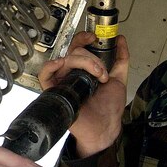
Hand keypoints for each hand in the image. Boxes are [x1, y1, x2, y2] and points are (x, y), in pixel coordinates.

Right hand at [39, 32, 129, 157]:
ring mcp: (63, 81)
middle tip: (102, 71)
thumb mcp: (119, 80)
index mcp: (84, 69)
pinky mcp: (55, 91)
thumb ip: (121, 60)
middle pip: (74, 52)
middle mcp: (72, 73)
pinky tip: (60, 64)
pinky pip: (45, 75)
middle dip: (92, 58)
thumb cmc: (109, 109)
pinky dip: (50, 66)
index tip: (94, 38)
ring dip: (84, 63)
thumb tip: (121, 40)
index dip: (84, 38)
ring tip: (98, 77)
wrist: (104, 128)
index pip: (78, 47)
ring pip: (65, 60)